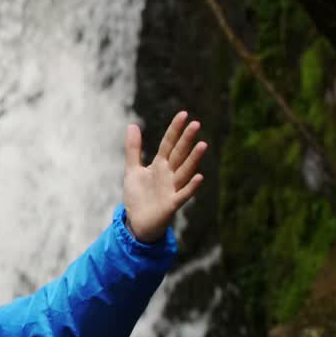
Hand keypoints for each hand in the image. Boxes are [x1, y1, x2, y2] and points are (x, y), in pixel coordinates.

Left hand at [122, 111, 207, 242]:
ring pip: (184, 171)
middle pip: (179, 154)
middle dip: (186, 140)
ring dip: (193, 159)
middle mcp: (169, 174)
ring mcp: (172, 188)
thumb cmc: (138, 196)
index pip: (169, 144)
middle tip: (196, 124)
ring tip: (203, 144)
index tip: (183, 114)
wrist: (137, 222)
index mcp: (160, 165)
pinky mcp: (172, 204)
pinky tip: (200, 177)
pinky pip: (183, 194)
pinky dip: (191, 187)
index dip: (175, 130)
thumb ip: (133, 149)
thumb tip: (132, 125)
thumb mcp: (132, 170)